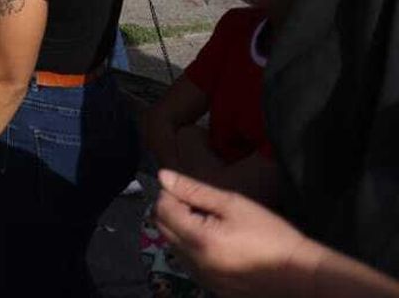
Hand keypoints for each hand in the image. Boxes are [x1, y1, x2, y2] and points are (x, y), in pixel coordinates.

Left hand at [153, 169, 327, 296]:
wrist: (300, 273)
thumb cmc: (270, 234)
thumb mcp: (234, 204)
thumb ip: (195, 190)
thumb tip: (164, 176)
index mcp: (198, 239)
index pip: (162, 211)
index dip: (170, 195)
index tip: (189, 190)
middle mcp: (193, 263)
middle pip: (163, 229)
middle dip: (173, 211)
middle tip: (198, 204)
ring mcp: (202, 278)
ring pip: (174, 247)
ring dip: (181, 230)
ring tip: (208, 221)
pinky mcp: (211, 287)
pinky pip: (189, 263)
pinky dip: (192, 248)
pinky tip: (215, 241)